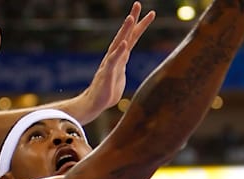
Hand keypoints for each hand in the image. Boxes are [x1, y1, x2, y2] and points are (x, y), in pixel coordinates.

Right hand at [80, 2, 154, 116]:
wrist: (94, 104)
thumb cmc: (107, 92)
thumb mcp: (120, 78)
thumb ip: (123, 68)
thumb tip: (126, 66)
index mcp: (120, 57)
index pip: (131, 38)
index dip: (140, 25)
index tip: (150, 13)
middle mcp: (114, 57)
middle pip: (125, 35)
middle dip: (132, 19)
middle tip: (138, 4)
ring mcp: (110, 64)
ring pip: (118, 43)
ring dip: (124, 31)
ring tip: (130, 18)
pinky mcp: (106, 73)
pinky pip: (113, 61)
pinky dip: (119, 51)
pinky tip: (124, 43)